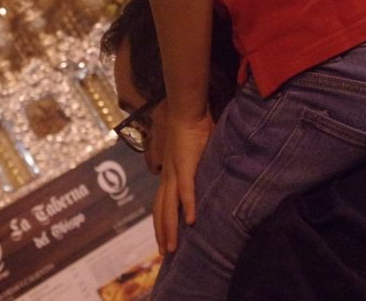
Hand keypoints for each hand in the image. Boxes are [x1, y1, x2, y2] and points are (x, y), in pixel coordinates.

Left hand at [153, 105, 212, 253]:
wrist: (186, 111)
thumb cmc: (191, 130)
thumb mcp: (193, 156)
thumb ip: (195, 170)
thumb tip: (204, 180)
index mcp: (169, 175)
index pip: (161, 204)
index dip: (161, 223)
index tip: (164, 240)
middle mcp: (168, 177)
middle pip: (161, 211)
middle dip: (162, 234)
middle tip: (165, 254)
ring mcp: (175, 173)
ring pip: (169, 207)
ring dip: (170, 229)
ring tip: (172, 248)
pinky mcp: (185, 166)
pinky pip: (186, 191)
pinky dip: (187, 207)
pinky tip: (192, 222)